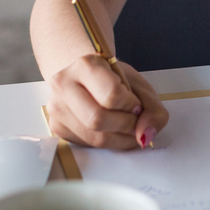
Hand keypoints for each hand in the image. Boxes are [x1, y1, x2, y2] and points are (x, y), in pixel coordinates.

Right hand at [44, 55, 169, 149]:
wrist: (86, 77)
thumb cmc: (112, 79)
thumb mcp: (138, 85)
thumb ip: (152, 109)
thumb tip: (145, 136)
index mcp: (85, 65)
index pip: (111, 95)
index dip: (131, 105)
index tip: (136, 104)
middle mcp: (64, 84)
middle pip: (98, 119)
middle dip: (126, 125)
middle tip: (135, 121)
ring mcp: (56, 107)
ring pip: (94, 138)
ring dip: (120, 138)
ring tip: (127, 127)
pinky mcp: (57, 126)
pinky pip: (88, 145)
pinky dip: (108, 143)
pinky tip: (112, 131)